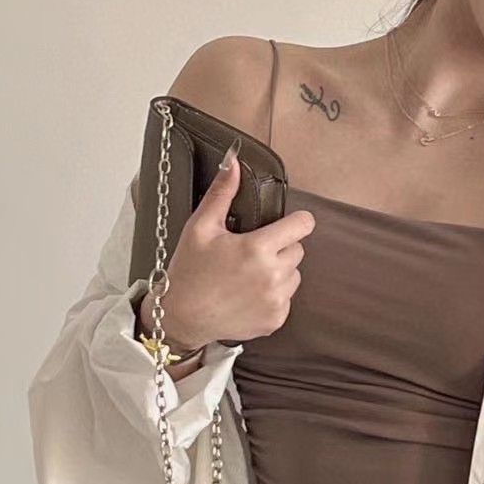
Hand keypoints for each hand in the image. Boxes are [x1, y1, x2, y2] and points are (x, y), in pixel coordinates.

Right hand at [146, 153, 316, 347]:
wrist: (180, 317)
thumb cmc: (188, 272)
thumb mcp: (200, 227)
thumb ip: (222, 193)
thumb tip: (234, 163)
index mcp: (258, 248)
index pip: (303, 225)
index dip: (297, 221)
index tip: (289, 223)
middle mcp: (272, 275)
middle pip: (298, 250)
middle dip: (281, 247)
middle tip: (252, 252)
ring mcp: (276, 300)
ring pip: (295, 275)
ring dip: (279, 272)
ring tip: (249, 274)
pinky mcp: (275, 319)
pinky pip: (286, 299)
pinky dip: (273, 296)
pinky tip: (248, 294)